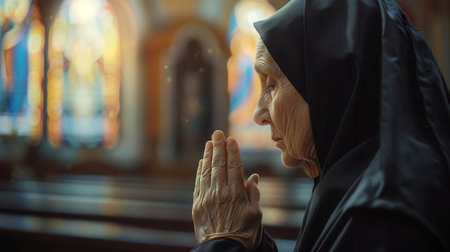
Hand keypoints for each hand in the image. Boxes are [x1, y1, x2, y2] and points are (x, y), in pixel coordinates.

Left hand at [192, 130, 262, 250]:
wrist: (223, 250)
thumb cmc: (244, 234)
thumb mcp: (255, 214)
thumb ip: (253, 193)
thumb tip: (253, 177)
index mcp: (236, 193)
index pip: (234, 166)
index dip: (232, 151)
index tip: (231, 139)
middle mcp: (220, 192)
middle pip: (219, 164)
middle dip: (219, 147)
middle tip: (217, 133)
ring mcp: (206, 198)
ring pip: (207, 171)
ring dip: (208, 155)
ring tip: (209, 142)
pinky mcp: (197, 205)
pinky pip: (198, 183)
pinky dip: (200, 171)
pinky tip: (202, 162)